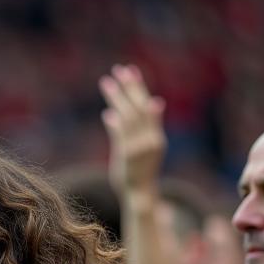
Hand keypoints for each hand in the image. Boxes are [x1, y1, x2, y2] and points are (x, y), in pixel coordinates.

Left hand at [99, 64, 165, 195]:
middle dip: (129, 87)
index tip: (131, 71)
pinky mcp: (127, 155)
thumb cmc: (142, 169)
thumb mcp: (151, 146)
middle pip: (139, 107)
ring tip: (106, 83)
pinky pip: (120, 134)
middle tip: (119, 70)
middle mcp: (150, 139)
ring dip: (117, 99)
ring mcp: (139, 147)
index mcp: (156, 136)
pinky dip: (114, 123)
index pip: (147, 106)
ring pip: (128, 117)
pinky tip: (107, 114)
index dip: (139, 88)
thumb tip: (155, 101)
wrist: (140, 193)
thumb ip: (151, 125)